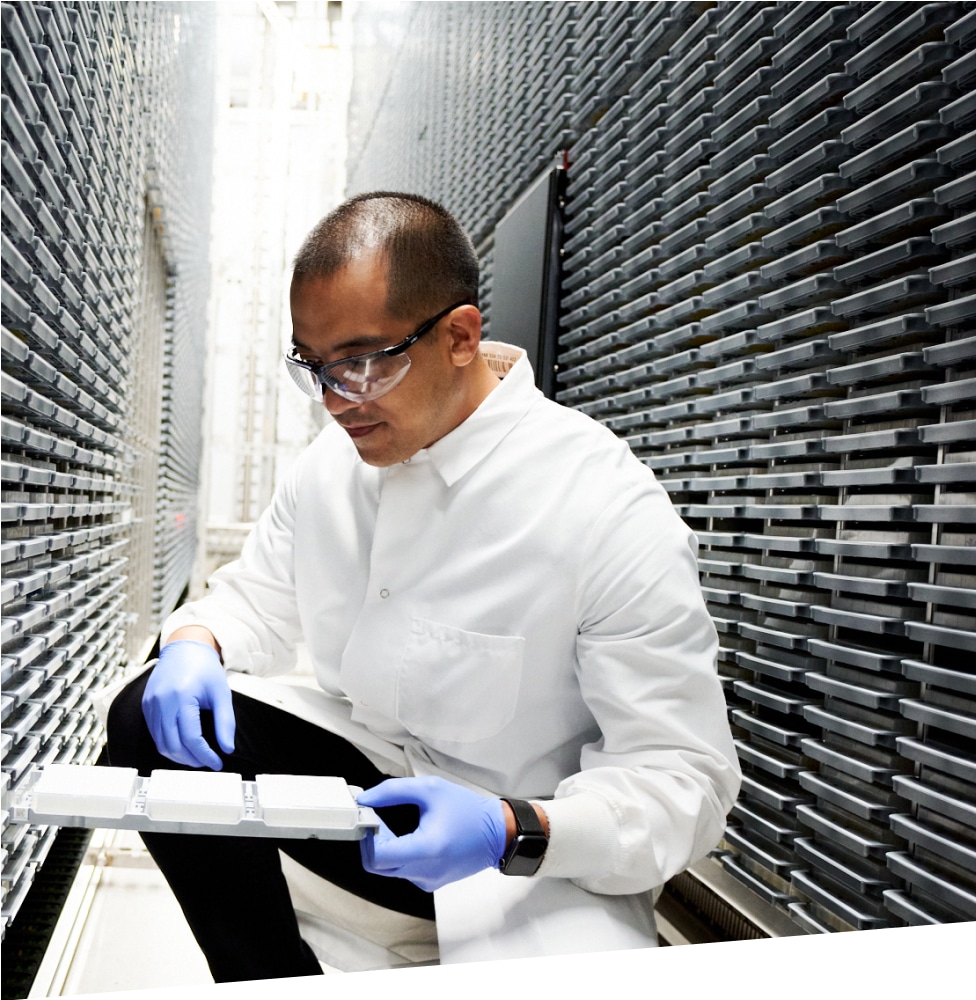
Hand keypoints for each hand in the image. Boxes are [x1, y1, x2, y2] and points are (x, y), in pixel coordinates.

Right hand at [141, 640, 235, 769]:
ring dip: (179, 755)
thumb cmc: (205, 668)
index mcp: (181, 697)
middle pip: (173, 745)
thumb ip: (225, 722)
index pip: (191, 738)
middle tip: (207, 762)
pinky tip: (182, 745)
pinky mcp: (146, 705)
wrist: (185, 648)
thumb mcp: (221, 693)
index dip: (205, 755)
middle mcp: (161, 702)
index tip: (217, 763)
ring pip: (160, 743)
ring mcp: (150, 704)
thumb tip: (227, 749)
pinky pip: (154, 733)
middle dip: (191, 759)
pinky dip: (168, 744)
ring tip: (197, 757)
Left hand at [357, 776, 506, 891]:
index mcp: (426, 849)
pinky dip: (399, 854)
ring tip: (396, 825)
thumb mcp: (430, 789)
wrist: (496, 833)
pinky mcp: (428, 882)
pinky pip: (402, 870)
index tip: (371, 816)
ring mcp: (425, 880)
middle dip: (372, 840)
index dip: (369, 834)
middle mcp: (424, 871)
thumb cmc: (468, 811)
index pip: (377, 855)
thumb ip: (393, 791)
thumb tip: (367, 799)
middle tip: (379, 818)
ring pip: (387, 868)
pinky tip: (411, 836)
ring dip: (385, 846)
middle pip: (376, 865)